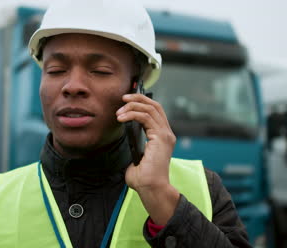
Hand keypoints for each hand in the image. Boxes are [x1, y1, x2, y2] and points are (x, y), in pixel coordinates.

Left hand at [116, 94, 179, 224]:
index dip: (143, 102)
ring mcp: (165, 135)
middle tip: (123, 97)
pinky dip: (132, 114)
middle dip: (138, 98)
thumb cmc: (143, 179)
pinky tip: (122, 119)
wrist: (151, 188)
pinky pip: (146, 117)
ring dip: (132, 106)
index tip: (127, 99)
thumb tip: (128, 142)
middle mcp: (167, 134)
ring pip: (150, 109)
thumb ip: (135, 148)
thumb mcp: (137, 158)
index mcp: (162, 137)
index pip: (155, 112)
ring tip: (119, 112)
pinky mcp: (160, 137)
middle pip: (155, 106)